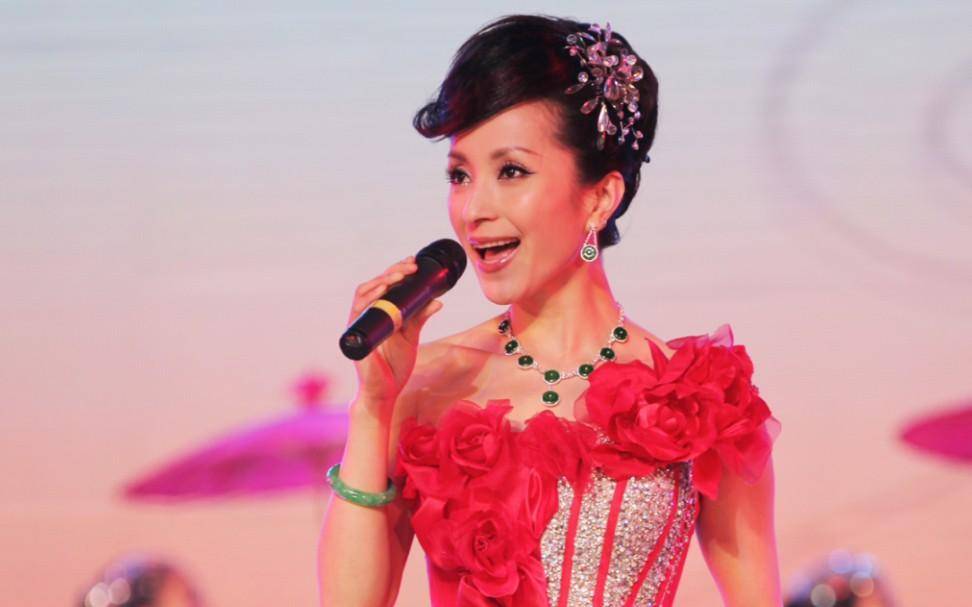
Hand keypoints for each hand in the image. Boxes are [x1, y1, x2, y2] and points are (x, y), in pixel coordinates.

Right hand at [346, 254, 443, 411]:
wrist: (385, 392)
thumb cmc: (394, 366)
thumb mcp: (411, 337)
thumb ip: (420, 318)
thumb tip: (438, 301)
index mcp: (379, 314)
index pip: (384, 285)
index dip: (397, 271)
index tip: (414, 263)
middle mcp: (366, 315)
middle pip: (374, 284)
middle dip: (392, 271)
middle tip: (411, 266)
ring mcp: (359, 323)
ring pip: (364, 293)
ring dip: (382, 280)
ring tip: (400, 274)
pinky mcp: (355, 334)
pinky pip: (359, 311)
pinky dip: (370, 298)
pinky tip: (382, 290)